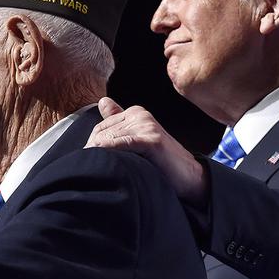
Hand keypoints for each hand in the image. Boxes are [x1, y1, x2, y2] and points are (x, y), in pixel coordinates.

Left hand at [86, 97, 206, 203]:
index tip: (88, 163)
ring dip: (98, 155)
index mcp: (135, 113)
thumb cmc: (162, 161)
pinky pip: (122, 144)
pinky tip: (106, 162)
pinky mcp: (152, 139)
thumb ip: (119, 120)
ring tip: (96, 171)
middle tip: (88, 171)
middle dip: (93, 152)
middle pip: (101, 133)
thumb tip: (103, 101)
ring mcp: (147, 125)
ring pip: (109, 139)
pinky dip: (110, 152)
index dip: (91, 147)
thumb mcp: (139, 138)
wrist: (190, 176)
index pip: (100, 127)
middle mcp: (140, 115)